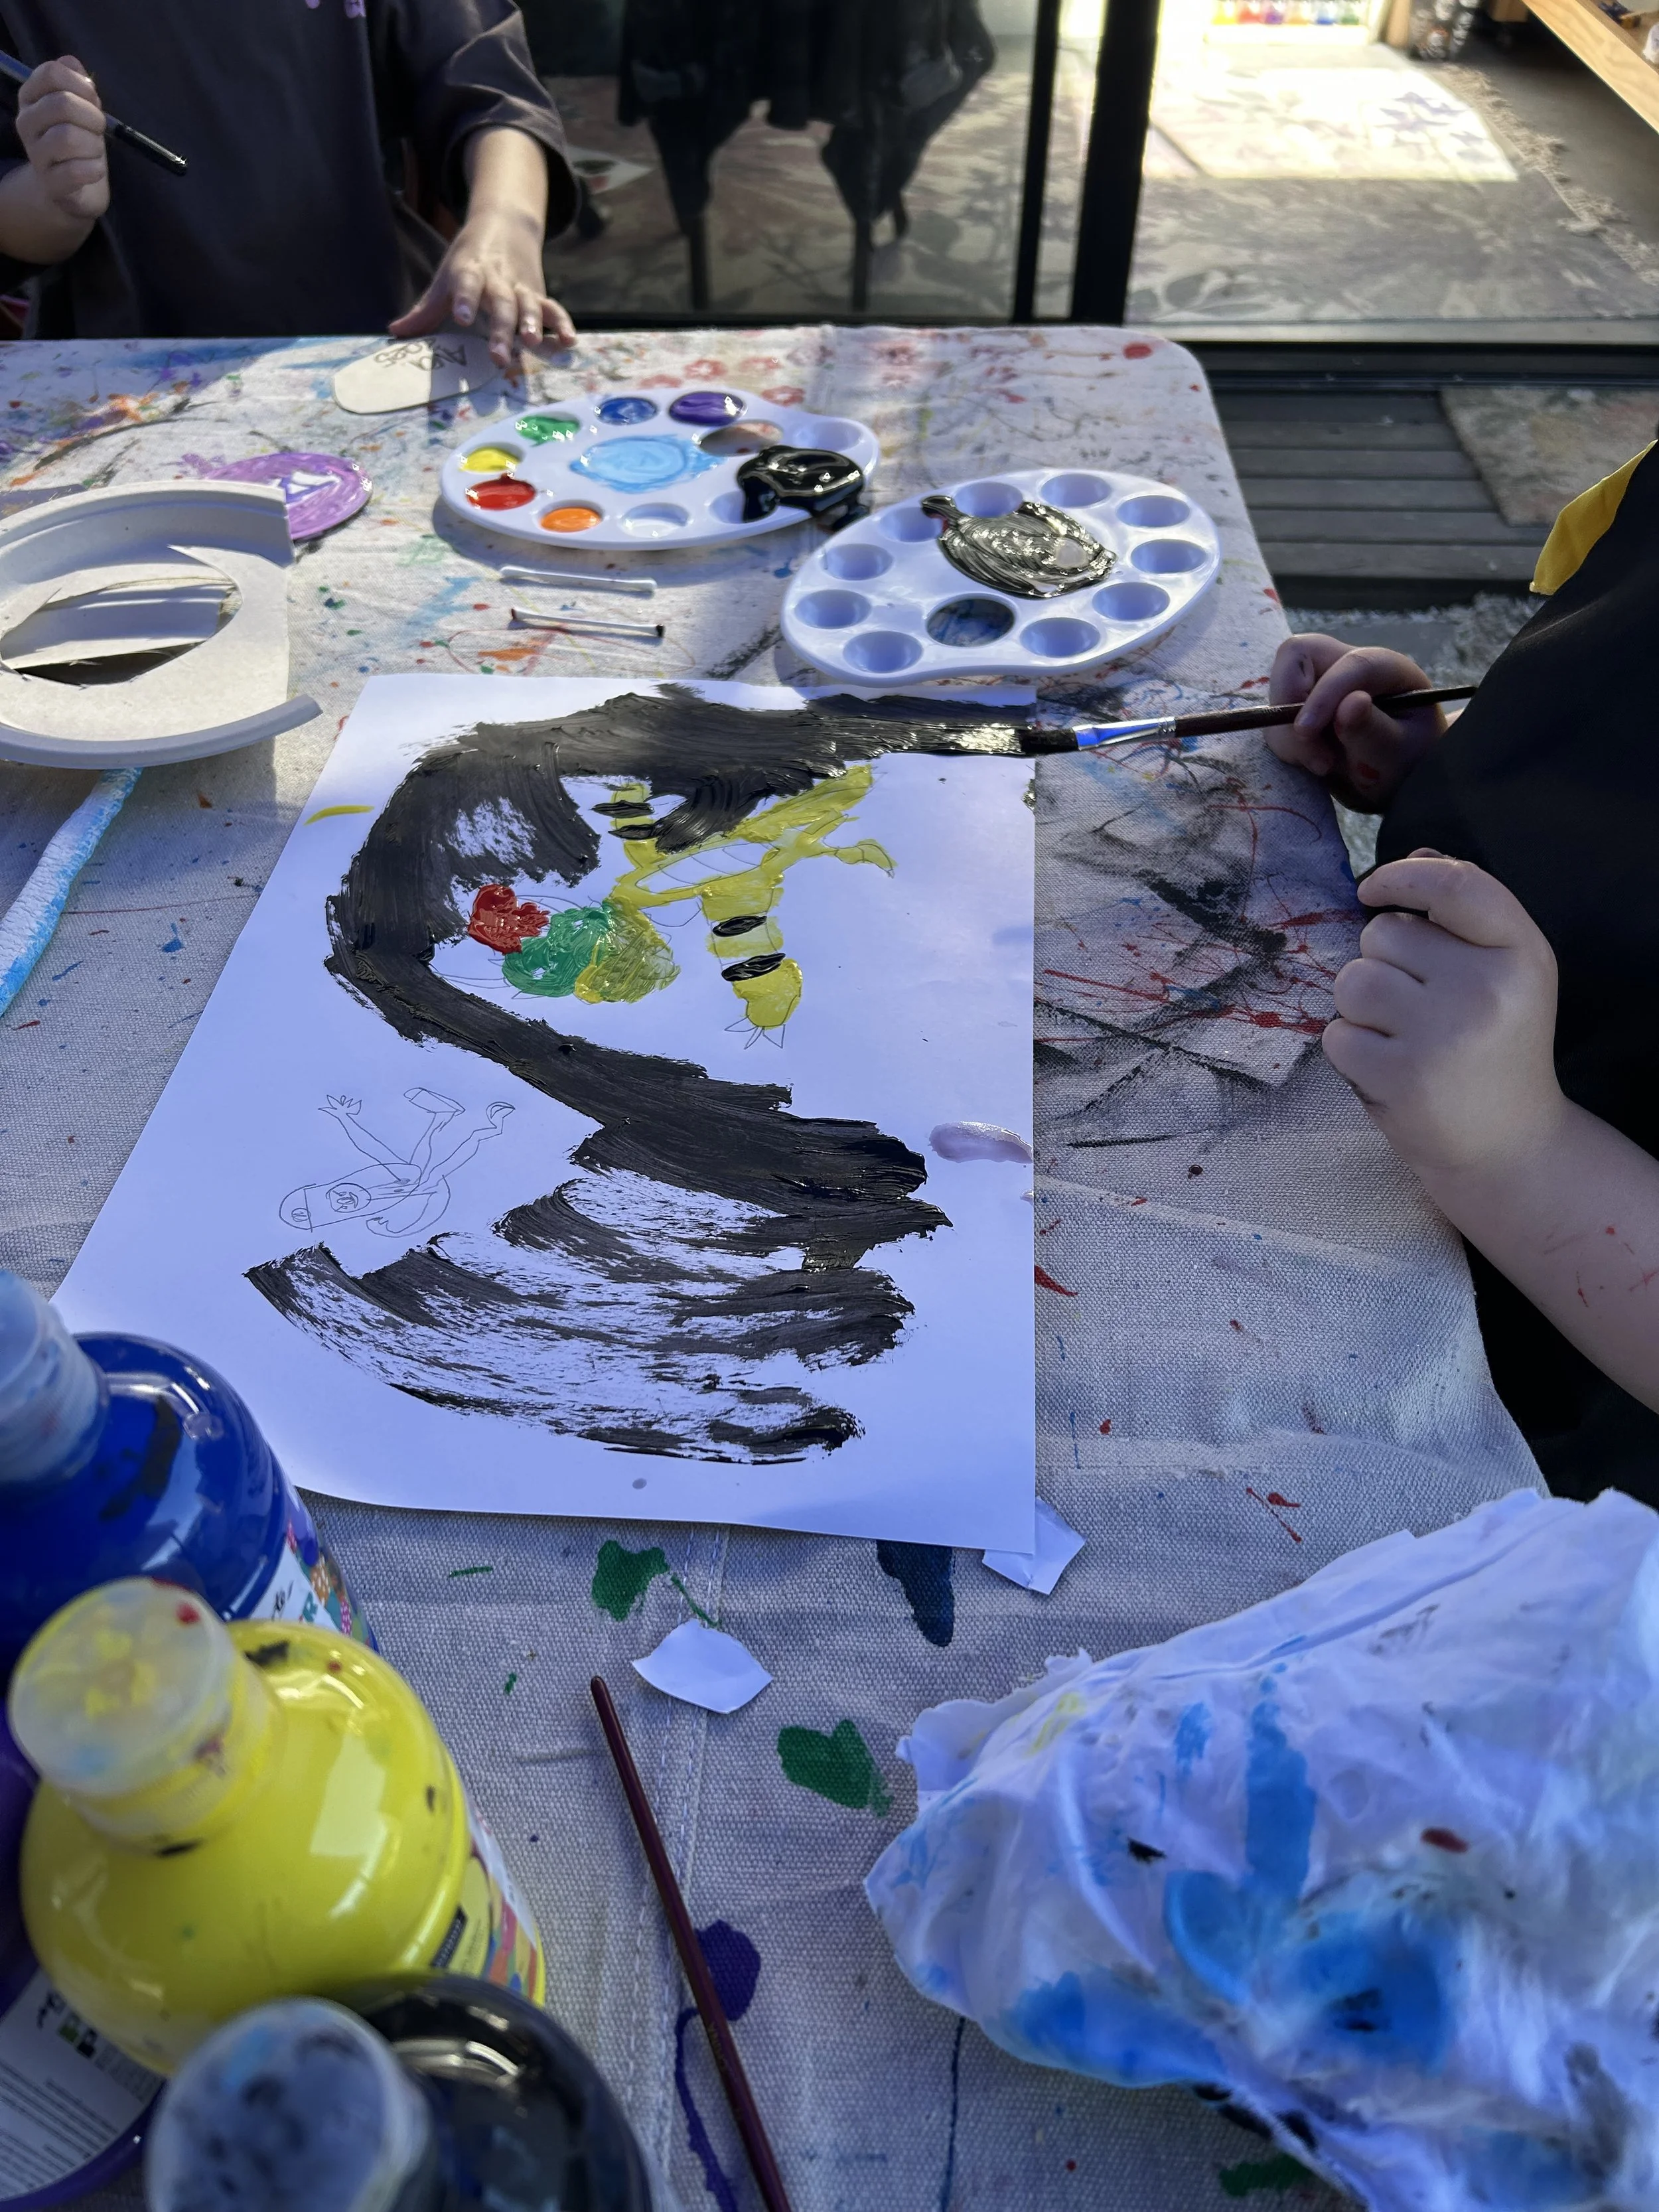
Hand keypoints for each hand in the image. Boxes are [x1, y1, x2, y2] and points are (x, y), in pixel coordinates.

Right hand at [15, 55, 106, 225]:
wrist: (70, 189)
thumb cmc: (77, 141)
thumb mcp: (79, 106)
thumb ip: (76, 82)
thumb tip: (72, 63)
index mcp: (30, 97)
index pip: (51, 73)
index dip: (81, 83)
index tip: (93, 99)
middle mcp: (26, 122)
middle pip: (62, 104)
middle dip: (92, 116)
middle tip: (99, 128)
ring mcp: (35, 154)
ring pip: (67, 137)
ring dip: (94, 143)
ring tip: (95, 150)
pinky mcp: (50, 184)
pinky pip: (75, 171)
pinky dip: (94, 169)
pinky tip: (95, 169)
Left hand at [388, 129, 574, 370]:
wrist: (505, 225)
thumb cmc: (468, 261)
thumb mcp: (444, 279)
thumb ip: (425, 310)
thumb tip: (395, 333)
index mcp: (470, 271)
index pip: (466, 284)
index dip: (464, 299)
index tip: (460, 318)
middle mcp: (497, 279)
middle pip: (500, 304)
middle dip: (500, 329)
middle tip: (497, 355)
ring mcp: (520, 287)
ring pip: (528, 305)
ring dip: (532, 324)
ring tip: (532, 343)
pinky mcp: (538, 294)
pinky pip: (552, 309)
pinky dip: (562, 324)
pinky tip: (570, 342)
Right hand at [1265, 633, 1444, 811]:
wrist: (1394, 778)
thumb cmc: (1406, 762)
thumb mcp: (1397, 753)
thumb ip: (1373, 729)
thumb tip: (1351, 703)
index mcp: (1385, 667)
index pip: (1350, 663)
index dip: (1324, 694)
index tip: (1306, 733)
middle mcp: (1346, 664)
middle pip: (1297, 654)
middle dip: (1288, 701)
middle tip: (1308, 748)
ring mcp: (1319, 681)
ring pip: (1278, 687)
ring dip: (1285, 730)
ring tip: (1321, 764)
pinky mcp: (1299, 704)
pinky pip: (1273, 716)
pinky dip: (1284, 741)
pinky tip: (1311, 761)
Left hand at [1322, 851, 1563, 1179]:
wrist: (1508, 1144)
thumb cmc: (1496, 1047)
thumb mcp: (1505, 973)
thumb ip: (1464, 914)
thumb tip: (1417, 856)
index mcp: (1521, 953)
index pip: (1456, 884)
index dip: (1402, 877)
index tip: (1373, 889)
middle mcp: (1486, 988)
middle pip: (1384, 933)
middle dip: (1383, 963)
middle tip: (1418, 1008)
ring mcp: (1443, 1033)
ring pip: (1352, 980)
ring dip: (1360, 1007)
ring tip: (1400, 1036)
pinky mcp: (1401, 1076)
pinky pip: (1336, 1033)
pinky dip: (1350, 1050)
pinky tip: (1388, 1069)